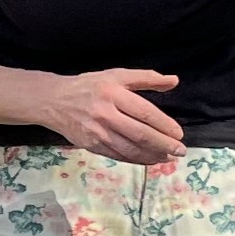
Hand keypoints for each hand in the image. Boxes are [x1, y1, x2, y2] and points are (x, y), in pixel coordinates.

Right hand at [38, 68, 184, 162]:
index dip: (165, 125)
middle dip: (163, 145)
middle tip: (180, 151)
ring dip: (153, 156)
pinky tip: (150, 160)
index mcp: (113, 93)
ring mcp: (97, 132)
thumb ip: (146, 78)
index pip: (145, 112)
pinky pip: (119, 156)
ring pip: (130, 149)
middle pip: (140, 134)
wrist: (54, 101)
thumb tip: (173, 81)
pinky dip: (137, 160)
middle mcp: (105, 114)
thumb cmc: (90, 86)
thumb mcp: (116, 75)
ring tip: (168, 158)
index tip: (179, 134)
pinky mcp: (92, 146)